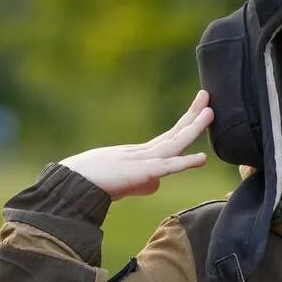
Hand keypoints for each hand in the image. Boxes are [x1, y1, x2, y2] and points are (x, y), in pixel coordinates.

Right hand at [60, 90, 212, 198]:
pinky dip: (184, 162)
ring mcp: (142, 161)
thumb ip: (141, 183)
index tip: (201, 109)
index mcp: (140, 154)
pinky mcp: (139, 173)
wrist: (71, 185)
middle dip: (193, 115)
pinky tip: (202, 158)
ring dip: (193, 129)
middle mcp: (143, 153)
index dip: (186, 123)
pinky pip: (165, 167)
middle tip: (207, 96)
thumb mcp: (123, 183)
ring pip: (174, 144)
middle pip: (174, 133)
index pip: (169, 136)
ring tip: (210, 113)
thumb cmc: (92, 183)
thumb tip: (156, 185)